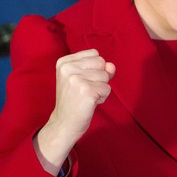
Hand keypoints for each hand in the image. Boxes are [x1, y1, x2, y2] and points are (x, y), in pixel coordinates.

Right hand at [34, 49, 115, 173]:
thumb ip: (100, 68)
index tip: (81, 81)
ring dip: (100, 88)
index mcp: (64, 62)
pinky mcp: (87, 91)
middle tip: (84, 90)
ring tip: (86, 97)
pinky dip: (102, 97)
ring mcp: (77, 79)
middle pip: (101, 63)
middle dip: (99, 77)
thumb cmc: (74, 100)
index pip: (95, 54)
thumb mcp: (83, 78)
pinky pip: (107, 88)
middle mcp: (68, 68)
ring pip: (106, 76)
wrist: (64, 123)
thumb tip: (111, 66)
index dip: (94, 68)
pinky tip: (89, 103)